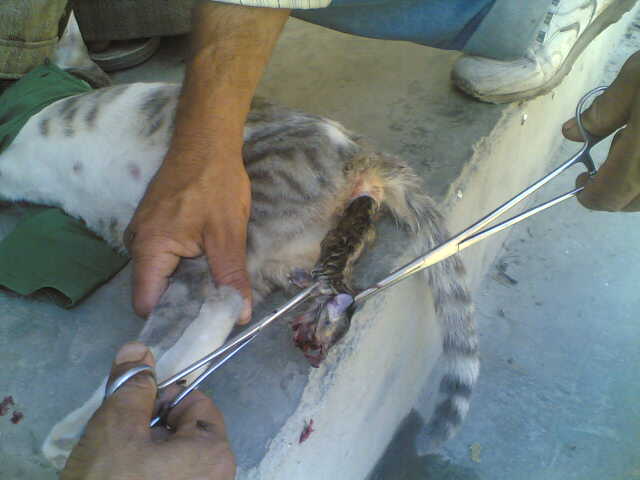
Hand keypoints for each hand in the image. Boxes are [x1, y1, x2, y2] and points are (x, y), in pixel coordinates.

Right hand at [61, 342, 235, 479]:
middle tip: (120, 443)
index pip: (195, 402)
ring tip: (118, 466)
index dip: (161, 400)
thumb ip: (133, 385)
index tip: (132, 412)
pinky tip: (122, 479)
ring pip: (175, 458)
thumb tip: (139, 349)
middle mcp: (220, 477)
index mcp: (216, 452)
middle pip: (186, 431)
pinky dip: (148, 474)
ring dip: (146, 454)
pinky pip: (171, 478)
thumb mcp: (116, 427)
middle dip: (151, 429)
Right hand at [124, 3, 288, 320]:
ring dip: (185, 287)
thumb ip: (231, 277)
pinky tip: (206, 273)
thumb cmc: (215, 184)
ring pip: (160, 275)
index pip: (147, 304)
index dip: (171, 322)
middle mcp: (137, 244)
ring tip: (214, 298)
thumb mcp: (227, 235)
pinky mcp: (154, 224)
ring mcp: (143, 233)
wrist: (206, 140)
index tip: (198, 331)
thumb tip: (239, 316)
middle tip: (213, 318)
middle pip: (153, 292)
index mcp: (149, 249)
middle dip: (182, 307)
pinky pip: (164, 259)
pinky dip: (183, 269)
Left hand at [562, 50, 639, 210]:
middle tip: (602, 161)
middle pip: (630, 202)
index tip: (578, 182)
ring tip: (629, 143)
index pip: (607, 197)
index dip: (588, 196)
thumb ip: (600, 112)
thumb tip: (570, 132)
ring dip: (632, 181)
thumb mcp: (635, 81)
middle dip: (611, 189)